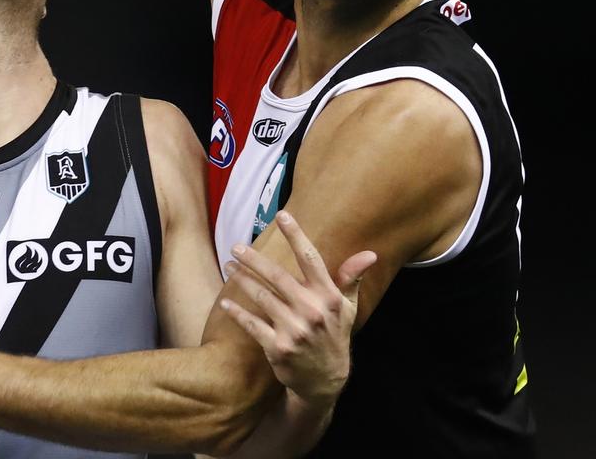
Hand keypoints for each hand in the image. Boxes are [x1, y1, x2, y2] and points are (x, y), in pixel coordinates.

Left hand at [219, 210, 376, 406]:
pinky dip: (237, 312)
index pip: (311, 258)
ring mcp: (294, 330)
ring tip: (230, 266)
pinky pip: (252, 324)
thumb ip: (350, 279)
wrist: (325, 381)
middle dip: (254, 259)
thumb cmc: (334, 336)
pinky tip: (226, 301)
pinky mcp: (278, 347)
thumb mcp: (347, 309)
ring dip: (243, 280)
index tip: (282, 214)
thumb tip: (369, 254)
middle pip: (278, 276)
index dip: (296, 235)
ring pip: (262, 297)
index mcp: (329, 297)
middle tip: (236, 246)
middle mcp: (312, 310)